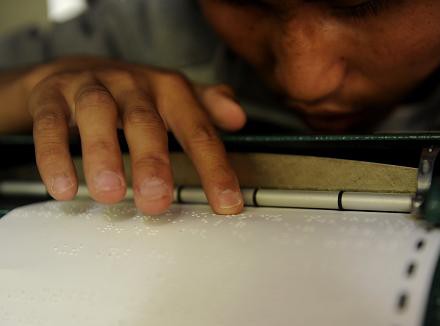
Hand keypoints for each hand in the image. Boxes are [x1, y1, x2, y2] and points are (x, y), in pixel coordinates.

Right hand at [26, 57, 245, 214]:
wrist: (76, 70)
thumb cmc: (134, 95)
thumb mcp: (175, 99)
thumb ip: (208, 108)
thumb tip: (239, 118)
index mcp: (169, 90)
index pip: (197, 130)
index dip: (214, 168)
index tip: (226, 205)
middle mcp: (133, 85)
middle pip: (146, 122)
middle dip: (152, 162)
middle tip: (156, 200)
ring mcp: (91, 87)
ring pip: (98, 115)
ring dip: (102, 154)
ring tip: (109, 194)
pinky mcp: (53, 96)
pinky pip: (51, 125)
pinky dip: (54, 156)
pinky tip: (64, 188)